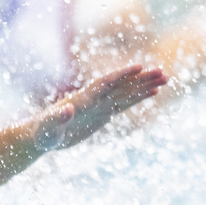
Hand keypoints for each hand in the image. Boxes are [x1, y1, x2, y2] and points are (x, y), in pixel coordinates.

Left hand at [32, 65, 167, 150]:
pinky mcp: (104, 114)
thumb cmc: (42, 133)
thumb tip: (69, 109)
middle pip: (122, 85)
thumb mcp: (48, 128)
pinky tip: (153, 92)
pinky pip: (126, 103)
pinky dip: (140, 97)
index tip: (140, 67)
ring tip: (165, 78)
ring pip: (127, 92)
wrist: (41, 137)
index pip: (106, 83)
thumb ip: (58, 118)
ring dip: (146, 85)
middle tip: (162, 72)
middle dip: (142, 78)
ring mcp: (101, 105)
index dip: (122, 75)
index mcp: (84, 99)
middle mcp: (95, 98)